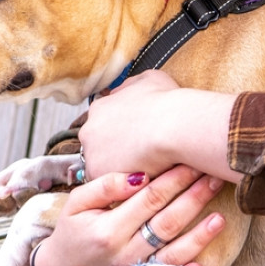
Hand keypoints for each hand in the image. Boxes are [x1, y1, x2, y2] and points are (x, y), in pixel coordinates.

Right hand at [31, 165, 225, 265]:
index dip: (175, 178)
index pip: (151, 198)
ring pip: (175, 253)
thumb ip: (105, 186)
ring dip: (200, 235)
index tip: (193, 160)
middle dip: (194, 197)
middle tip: (216, 176)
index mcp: (109, 229)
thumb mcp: (76, 204)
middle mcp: (125, 252)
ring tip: (221, 216)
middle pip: (168, 221)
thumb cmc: (72, 233)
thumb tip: (140, 175)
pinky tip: (206, 260)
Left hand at [78, 69, 241, 182]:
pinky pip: (111, 186)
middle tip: (141, 156)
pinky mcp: (100, 177)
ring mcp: (92, 155)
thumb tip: (125, 90)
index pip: (103, 123)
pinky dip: (125, 186)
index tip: (136, 138)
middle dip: (116, 152)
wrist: (175, 127)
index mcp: (100, 108)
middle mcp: (89, 130)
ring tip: (146, 171)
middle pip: (99, 146)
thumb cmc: (168, 103)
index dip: (122, 132)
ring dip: (119, 169)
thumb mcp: (150, 79)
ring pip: (103, 167)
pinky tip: (144, 181)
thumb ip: (132, 86)